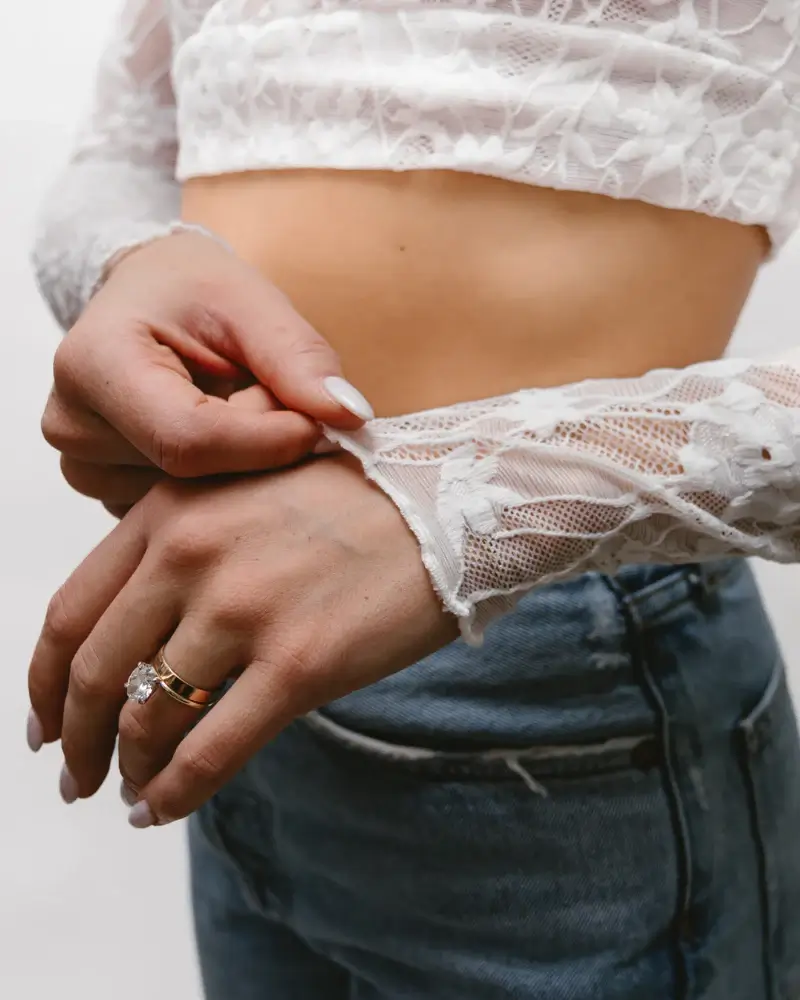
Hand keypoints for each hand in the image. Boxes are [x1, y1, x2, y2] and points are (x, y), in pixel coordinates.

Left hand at [27, 457, 457, 823]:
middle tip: (74, 776)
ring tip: (129, 793)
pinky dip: (173, 794)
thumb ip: (182, 550)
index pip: (71, 611)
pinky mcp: (299, 663)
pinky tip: (162, 810)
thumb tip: (137, 640)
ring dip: (127, 769)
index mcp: (171, 509)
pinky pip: (211, 751)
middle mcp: (193, 555)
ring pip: (147, 716)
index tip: (42, 722)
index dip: (42, 681)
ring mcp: (245, 609)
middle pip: (93, 672)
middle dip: (74, 739)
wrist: (448, 501)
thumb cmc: (351, 500)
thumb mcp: (245, 495)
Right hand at [41, 230, 372, 512]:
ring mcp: (82, 466)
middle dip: (257, 448)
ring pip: (191, 501)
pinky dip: (218, 480)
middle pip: (193, 475)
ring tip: (234, 409)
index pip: (191, 439)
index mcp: (94, 364)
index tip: (319, 423)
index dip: (269, 441)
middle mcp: (72, 425)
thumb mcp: (250, 301)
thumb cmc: (193, 292)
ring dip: (238, 465)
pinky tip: (220, 440)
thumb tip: (349, 416)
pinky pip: (180, 512)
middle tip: (273, 400)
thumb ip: (298, 356)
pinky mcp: (104, 491)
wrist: (146, 299)